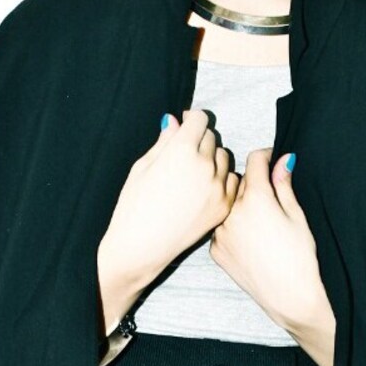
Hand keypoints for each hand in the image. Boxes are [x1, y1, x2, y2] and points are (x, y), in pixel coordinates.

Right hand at [100, 110, 240, 290]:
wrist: (142, 246)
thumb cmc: (134, 206)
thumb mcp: (142, 167)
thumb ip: (163, 142)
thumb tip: (175, 121)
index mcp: (181, 150)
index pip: (199, 119)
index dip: (191, 119)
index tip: (186, 124)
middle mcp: (204, 166)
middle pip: (211, 137)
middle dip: (199, 140)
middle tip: (184, 152)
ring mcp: (217, 188)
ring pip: (223, 157)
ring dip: (212, 158)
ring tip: (194, 172)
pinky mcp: (223, 206)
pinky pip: (231, 180)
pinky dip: (221, 179)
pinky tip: (205, 187)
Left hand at [209, 148, 328, 330]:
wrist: (288, 296)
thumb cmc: (299, 257)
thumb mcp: (296, 215)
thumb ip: (284, 185)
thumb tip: (282, 160)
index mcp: (255, 198)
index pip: (254, 161)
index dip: (266, 156)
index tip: (272, 160)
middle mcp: (231, 212)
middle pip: (238, 182)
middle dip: (253, 183)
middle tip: (270, 196)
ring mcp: (219, 233)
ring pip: (227, 205)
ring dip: (240, 205)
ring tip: (259, 221)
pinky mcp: (215, 250)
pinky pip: (221, 228)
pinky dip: (232, 227)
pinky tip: (250, 240)